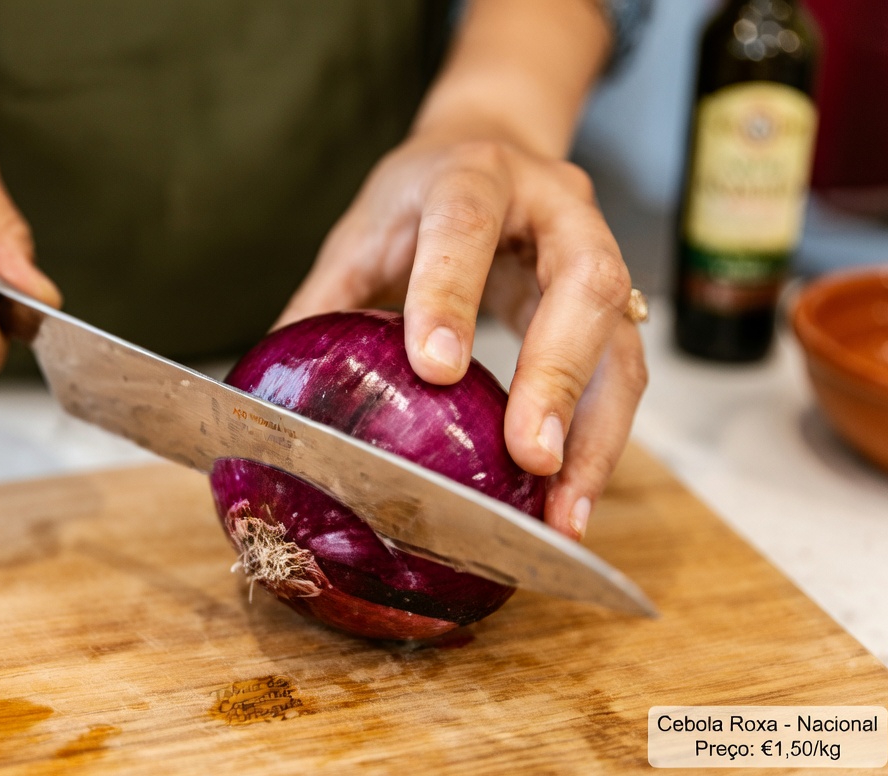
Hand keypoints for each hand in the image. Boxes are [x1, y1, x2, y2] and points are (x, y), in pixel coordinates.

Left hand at [278, 132, 647, 539]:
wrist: (491, 148)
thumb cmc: (418, 198)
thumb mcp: (361, 234)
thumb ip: (322, 301)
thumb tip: (264, 387)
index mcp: (473, 175)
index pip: (465, 223)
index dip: (451, 293)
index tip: (435, 370)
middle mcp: (555, 206)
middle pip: (582, 284)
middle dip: (557, 375)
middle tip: (530, 457)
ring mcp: (598, 252)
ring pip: (620, 341)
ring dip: (596, 433)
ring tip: (565, 514)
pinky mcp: (615, 306)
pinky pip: (623, 375)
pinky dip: (601, 442)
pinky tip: (571, 500)